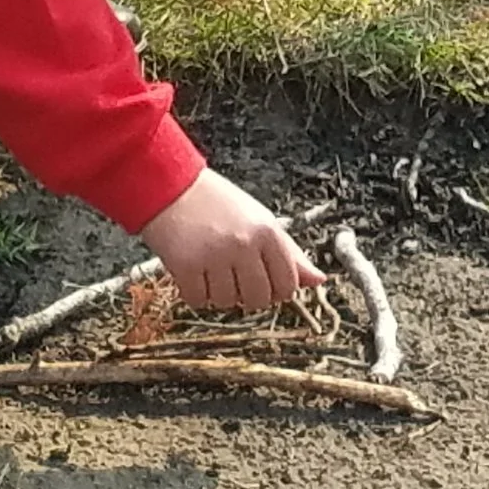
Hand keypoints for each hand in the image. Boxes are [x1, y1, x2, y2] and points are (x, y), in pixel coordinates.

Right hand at [138, 168, 324, 310]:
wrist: (170, 186)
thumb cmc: (216, 202)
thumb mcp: (260, 220)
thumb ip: (289, 252)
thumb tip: (319, 280)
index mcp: (267, 231)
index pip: (287, 285)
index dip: (276, 290)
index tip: (264, 281)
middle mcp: (244, 244)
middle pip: (259, 300)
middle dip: (248, 294)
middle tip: (234, 274)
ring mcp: (215, 256)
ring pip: (227, 303)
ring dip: (219, 293)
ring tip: (211, 266)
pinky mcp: (186, 266)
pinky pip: (198, 301)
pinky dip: (196, 293)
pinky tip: (194, 271)